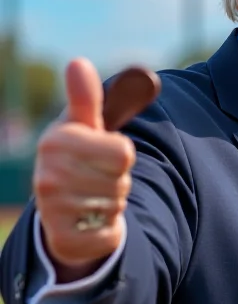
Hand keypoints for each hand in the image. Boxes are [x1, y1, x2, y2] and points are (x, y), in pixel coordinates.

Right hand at [33, 58, 136, 280]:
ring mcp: (53, 210)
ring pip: (116, 206)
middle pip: (122, 180)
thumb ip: (86, 98)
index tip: (103, 151)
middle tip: (98, 177)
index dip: (121, 152)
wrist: (59, 208)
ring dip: (113, 203)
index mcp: (56, 142)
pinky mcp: (65, 239)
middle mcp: (48, 176)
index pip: (123, 152)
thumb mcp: (83, 126)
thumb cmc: (77, 156)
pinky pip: (110, 233)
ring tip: (92, 197)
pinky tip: (91, 220)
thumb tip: (78, 63)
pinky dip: (108, 228)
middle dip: (117, 178)